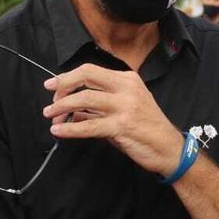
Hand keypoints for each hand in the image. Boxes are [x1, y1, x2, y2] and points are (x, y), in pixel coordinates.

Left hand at [42, 64, 183, 174]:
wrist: (169, 148)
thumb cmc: (146, 128)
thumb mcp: (124, 109)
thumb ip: (99, 107)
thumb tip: (72, 110)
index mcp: (127, 79)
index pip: (91, 70)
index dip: (68, 77)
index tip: (53, 85)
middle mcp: (126, 88)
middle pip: (86, 76)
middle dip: (63, 86)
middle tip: (50, 99)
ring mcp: (125, 106)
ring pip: (84, 99)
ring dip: (62, 107)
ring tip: (50, 115)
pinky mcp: (122, 126)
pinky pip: (89, 125)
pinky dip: (70, 128)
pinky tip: (59, 130)